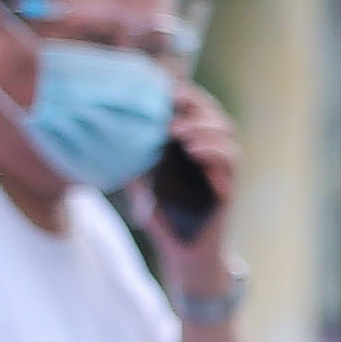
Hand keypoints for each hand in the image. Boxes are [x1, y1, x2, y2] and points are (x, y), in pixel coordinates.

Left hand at [150, 81, 240, 263]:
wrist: (186, 255)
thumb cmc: (167, 220)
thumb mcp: (143, 183)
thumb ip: (136, 161)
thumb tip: (109, 137)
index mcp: (195, 148)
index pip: (199, 110)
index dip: (188, 95)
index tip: (165, 86)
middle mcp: (214, 155)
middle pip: (216, 115)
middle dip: (197, 103)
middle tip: (173, 100)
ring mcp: (225, 171)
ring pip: (227, 133)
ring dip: (203, 126)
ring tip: (177, 131)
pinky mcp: (230, 188)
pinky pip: (231, 161)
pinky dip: (214, 151)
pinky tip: (193, 150)